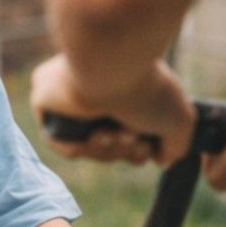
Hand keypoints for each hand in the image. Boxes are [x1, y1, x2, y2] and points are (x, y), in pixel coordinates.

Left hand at [30, 54, 194, 166]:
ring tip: (114, 131)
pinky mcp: (46, 99)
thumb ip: (175, 144)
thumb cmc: (148, 89)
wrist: (114, 66)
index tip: (148, 145)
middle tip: (128, 135)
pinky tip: (93, 134)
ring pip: (86, 144)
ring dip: (105, 149)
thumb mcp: (179, 120)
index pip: (130, 131)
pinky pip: (59, 140)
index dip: (139, 149)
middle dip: (123, 149)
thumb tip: (162, 160)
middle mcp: (99, 89)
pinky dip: (79, 147)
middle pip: (109, 143)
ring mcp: (71, 96)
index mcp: (127, 89)